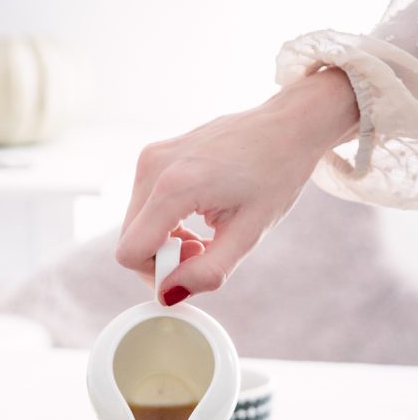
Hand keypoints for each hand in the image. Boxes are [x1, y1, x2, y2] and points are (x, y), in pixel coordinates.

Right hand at [116, 68, 358, 303]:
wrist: (289, 125)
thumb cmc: (276, 174)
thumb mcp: (249, 234)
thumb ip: (207, 272)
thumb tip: (169, 294)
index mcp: (174, 186)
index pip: (130, 252)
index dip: (157, 273)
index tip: (193, 265)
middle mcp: (153, 167)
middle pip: (130, 239)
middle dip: (162, 258)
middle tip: (202, 249)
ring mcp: (151, 157)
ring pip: (135, 225)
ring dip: (165, 241)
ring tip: (204, 234)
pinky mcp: (155, 155)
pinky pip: (144, 206)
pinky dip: (165, 222)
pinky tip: (198, 215)